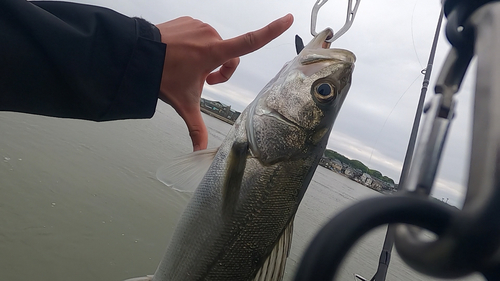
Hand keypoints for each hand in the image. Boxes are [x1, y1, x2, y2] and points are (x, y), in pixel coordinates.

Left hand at [156, 14, 293, 150]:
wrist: (137, 53)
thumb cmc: (163, 76)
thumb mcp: (184, 103)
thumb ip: (196, 127)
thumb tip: (200, 151)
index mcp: (214, 52)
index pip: (250, 42)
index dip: (271, 30)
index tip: (288, 18)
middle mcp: (210, 34)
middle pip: (228, 55)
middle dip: (220, 70)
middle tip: (203, 82)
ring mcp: (198, 25)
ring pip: (213, 46)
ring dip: (207, 58)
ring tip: (188, 70)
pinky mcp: (188, 21)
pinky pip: (200, 36)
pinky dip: (195, 48)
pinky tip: (180, 57)